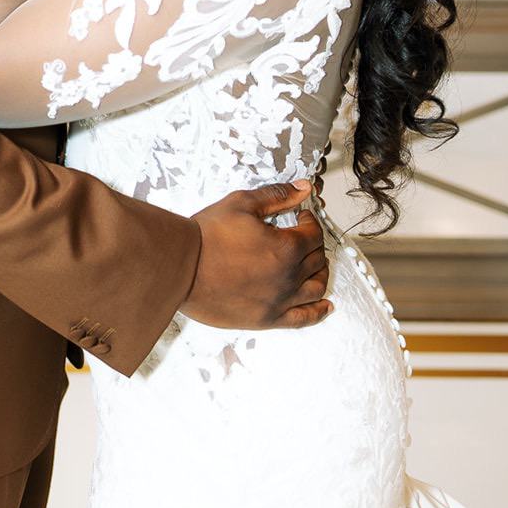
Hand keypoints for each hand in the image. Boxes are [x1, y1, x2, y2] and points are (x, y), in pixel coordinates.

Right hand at [182, 179, 332, 330]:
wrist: (181, 266)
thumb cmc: (208, 236)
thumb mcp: (242, 204)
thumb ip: (277, 196)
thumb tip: (303, 188)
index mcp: (286, 247)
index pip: (314, 234)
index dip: (310, 221)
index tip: (302, 217)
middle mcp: (288, 277)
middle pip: (317, 260)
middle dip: (314, 245)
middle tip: (305, 238)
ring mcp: (279, 301)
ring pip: (316, 288)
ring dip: (320, 273)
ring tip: (314, 265)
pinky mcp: (267, 319)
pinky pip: (303, 319)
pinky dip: (318, 311)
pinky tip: (325, 306)